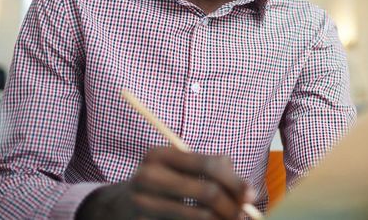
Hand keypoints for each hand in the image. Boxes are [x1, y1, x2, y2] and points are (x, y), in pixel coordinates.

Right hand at [76, 146, 253, 219]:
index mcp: (159, 154)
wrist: (116, 206)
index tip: (251, 195)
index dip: (234, 181)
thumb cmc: (162, 182)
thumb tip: (247, 191)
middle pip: (206, 192)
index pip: (208, 165)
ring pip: (197, 216)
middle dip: (232, 206)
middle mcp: (148, 176)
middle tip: (245, 215)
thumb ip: (213, 168)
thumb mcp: (181, 167)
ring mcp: (142, 204)